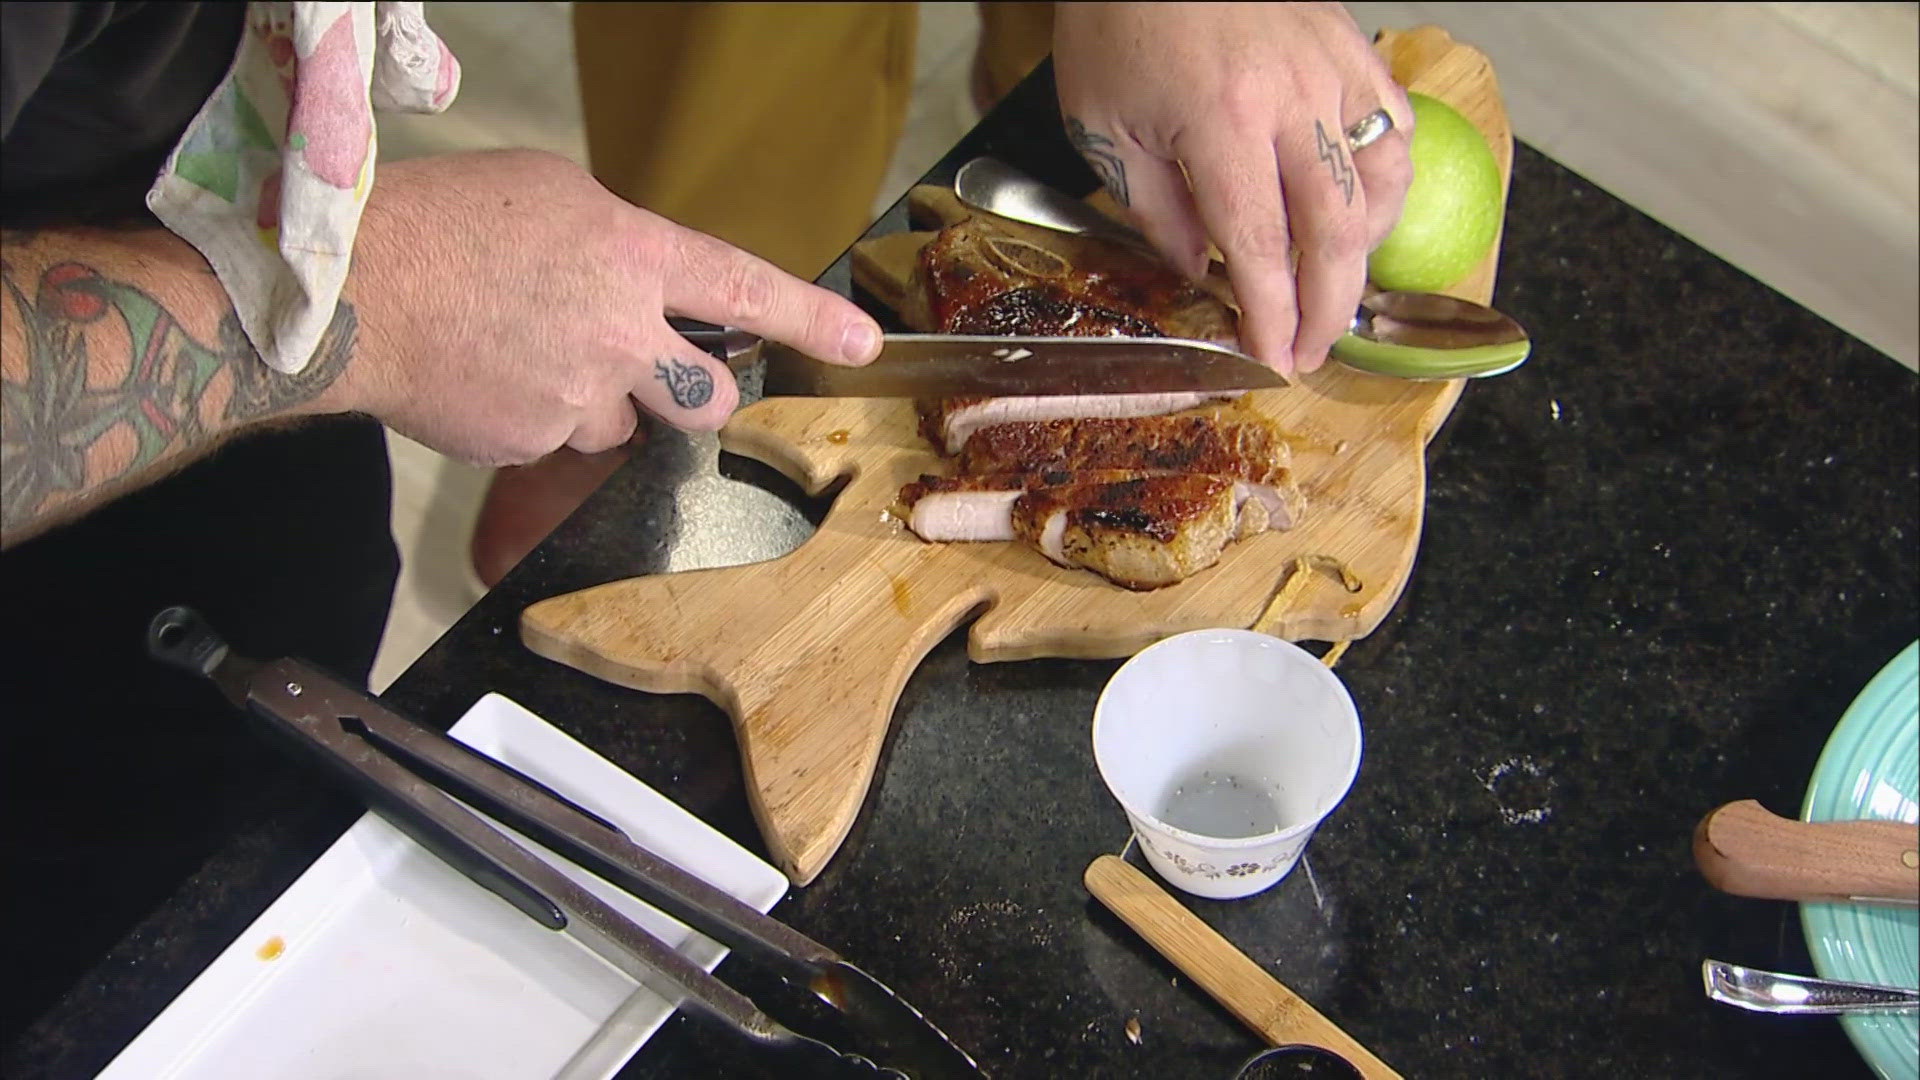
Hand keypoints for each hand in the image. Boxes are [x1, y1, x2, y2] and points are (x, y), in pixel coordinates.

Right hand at [340, 150, 881, 464]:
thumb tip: (641, 278)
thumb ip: (616, 244)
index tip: (859, 341)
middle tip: (652, 373)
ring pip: (619, 424)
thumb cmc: (436, 225)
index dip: (808, 318)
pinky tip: (485, 377)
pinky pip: (551, 440)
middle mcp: (620, 333)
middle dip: (692, 395)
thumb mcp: (548, 196)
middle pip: (705, 397)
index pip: (742, 289)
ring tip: (522, 355)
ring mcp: (576, 397)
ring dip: (591, 402)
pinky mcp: (530, 443)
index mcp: (630, 255)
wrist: (349, 293)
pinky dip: (529, 417)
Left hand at [1052, 2, 1412, 375]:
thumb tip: (1201, 271)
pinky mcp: (1353, 47)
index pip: (1263, 247)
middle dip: (1327, 308)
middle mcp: (1292, 100)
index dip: (1273, 315)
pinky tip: (1356, 211)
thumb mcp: (1103, 126)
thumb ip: (1155, 209)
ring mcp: (1334, 70)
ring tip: (1332, 288)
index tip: (1273, 358)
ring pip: (1380, 184)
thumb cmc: (1119, 21)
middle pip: (1336, 231)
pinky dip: (1384, 183)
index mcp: (1222, 123)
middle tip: (1310, 351)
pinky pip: (1393, 129)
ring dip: (1364, 252)